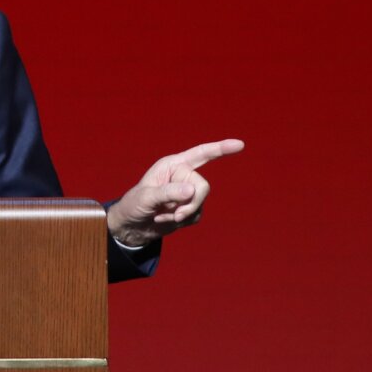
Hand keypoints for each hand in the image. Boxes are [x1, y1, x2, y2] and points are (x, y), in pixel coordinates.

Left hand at [106, 139, 244, 247]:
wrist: (132, 226)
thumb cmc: (133, 206)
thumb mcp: (146, 198)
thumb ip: (168, 193)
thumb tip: (191, 190)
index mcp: (172, 165)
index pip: (200, 154)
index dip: (220, 149)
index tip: (239, 145)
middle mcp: (182, 175)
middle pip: (203, 187)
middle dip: (190, 204)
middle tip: (173, 214)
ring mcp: (187, 192)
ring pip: (201, 202)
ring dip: (182, 214)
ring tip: (161, 215)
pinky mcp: (189, 207)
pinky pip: (197, 215)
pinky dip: (183, 221)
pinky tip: (167, 220)